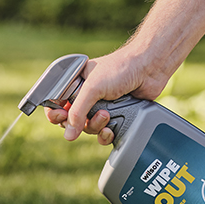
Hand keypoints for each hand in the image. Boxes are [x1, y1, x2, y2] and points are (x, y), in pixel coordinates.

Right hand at [44, 43, 168, 143]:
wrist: (149, 69)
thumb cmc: (120, 68)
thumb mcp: (93, 88)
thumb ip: (77, 111)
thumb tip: (68, 135)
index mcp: (75, 84)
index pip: (56, 103)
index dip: (55, 113)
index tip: (60, 117)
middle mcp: (86, 96)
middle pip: (72, 121)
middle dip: (79, 122)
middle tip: (87, 117)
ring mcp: (101, 107)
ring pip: (88, 129)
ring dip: (96, 126)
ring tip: (107, 116)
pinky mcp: (115, 116)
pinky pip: (104, 134)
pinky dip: (106, 135)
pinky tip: (110, 130)